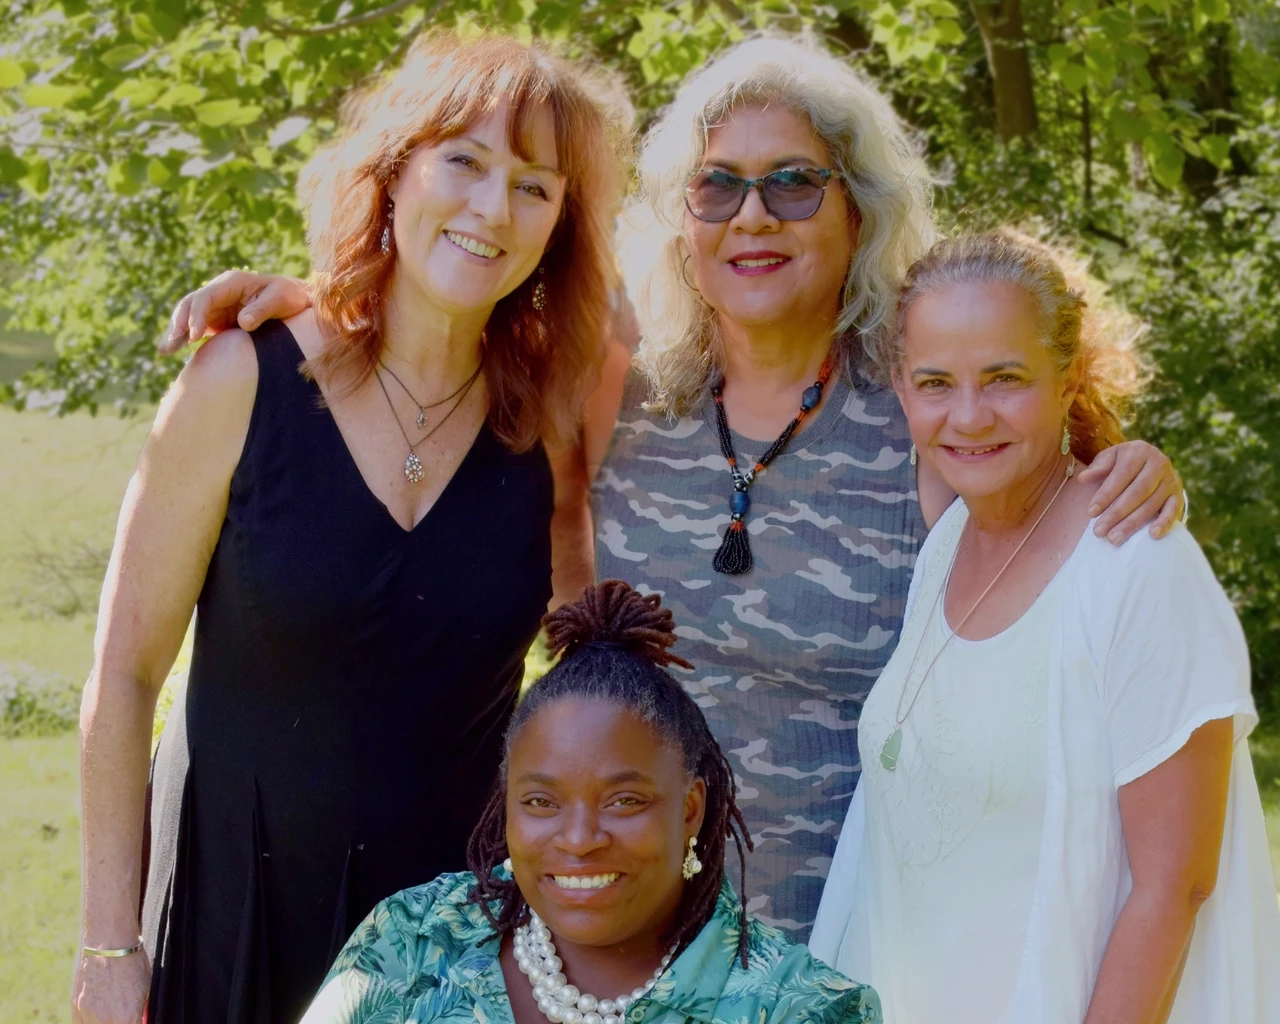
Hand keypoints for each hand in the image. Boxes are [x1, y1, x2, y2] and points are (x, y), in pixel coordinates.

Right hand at [71, 950, 151, 1023]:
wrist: (109, 944)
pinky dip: (90, 1022)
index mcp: (127, 1017)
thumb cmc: (133, 963)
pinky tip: (98, 1015)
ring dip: (104, 1023)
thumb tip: (141, 1021)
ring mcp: (87, 1014)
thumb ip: (141, 1012)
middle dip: (121, 1022)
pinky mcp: (76, 1007)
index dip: (136, 1023)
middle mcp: (105, 1020)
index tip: (136, 1019)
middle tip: (123, 1016)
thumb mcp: (146, 989)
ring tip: (112, 1014)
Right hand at [159, 270, 309, 353]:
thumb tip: (243, 322)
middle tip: (172, 344)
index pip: (206, 297)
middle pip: (190, 305)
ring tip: (164, 351)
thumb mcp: (280, 299)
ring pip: (188, 317)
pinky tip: (173, 350)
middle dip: (179, 323)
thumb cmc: (290, 296)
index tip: (195, 335)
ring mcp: (216, 307)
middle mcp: (219, 292)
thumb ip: (261, 309)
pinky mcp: (217, 321)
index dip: (197, 315)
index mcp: (231, 283)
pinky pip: (196, 328)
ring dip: (176, 332)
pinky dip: (184, 338)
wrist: (296, 300)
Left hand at [1078, 440, 1183, 543]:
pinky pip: (1173, 509)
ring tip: (1114, 538)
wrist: (1149, 463)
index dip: (1105, 495)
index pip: (1121, 475)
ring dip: (1133, 523)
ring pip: (1152, 503)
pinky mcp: (1178, 494)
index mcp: (1139, 451)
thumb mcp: (1108, 460)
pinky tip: (1153, 535)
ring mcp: (1171, 479)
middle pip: (1137, 492)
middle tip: (1099, 532)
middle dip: (1116, 513)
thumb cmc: (1122, 463)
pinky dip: (1165, 522)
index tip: (1090, 513)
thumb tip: (1082, 478)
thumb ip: (1097, 469)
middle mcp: (1159, 463)